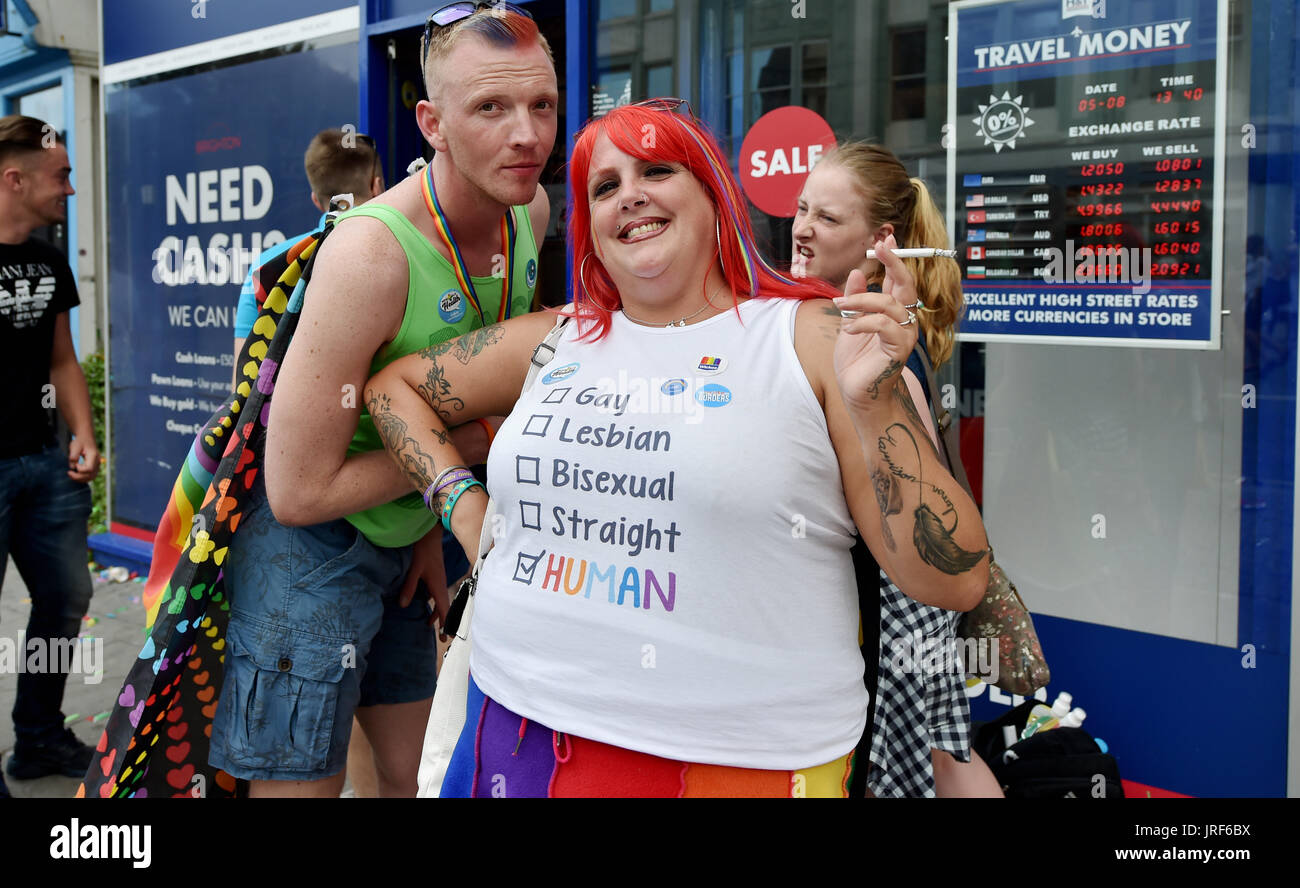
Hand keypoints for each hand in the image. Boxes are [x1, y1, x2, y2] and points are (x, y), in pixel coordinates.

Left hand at [67, 437, 100, 482]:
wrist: (86, 438)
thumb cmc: (80, 442)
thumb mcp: (75, 446)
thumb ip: (73, 456)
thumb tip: (72, 467)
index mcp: (93, 456)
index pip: (89, 468)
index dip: (80, 469)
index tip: (74, 464)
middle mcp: (97, 462)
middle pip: (90, 475)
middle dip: (78, 477)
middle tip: (68, 473)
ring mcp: (97, 465)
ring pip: (91, 477)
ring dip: (81, 479)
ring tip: (72, 475)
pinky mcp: (94, 467)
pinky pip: (90, 476)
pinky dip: (83, 478)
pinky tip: (76, 475)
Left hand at [401, 525, 451, 637]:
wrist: (430, 535)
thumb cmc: (423, 550)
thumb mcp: (414, 569)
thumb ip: (409, 587)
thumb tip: (403, 605)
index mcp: (437, 585)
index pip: (444, 608)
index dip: (445, 622)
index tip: (446, 636)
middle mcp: (440, 585)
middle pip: (444, 607)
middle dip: (443, 622)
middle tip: (442, 637)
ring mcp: (438, 580)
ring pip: (440, 601)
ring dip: (438, 613)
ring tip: (431, 625)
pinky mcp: (435, 576)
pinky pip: (436, 594)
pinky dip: (434, 603)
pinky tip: (427, 605)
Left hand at [832, 235, 919, 410]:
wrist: (857, 393)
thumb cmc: (856, 362)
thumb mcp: (849, 323)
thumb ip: (854, 299)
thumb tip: (855, 272)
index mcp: (893, 313)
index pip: (898, 280)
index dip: (894, 259)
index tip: (887, 238)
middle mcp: (904, 322)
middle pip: (906, 285)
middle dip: (895, 263)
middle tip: (882, 246)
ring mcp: (905, 335)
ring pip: (889, 304)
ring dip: (862, 300)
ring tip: (842, 305)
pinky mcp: (899, 349)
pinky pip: (885, 326)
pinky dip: (864, 322)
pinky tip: (849, 329)